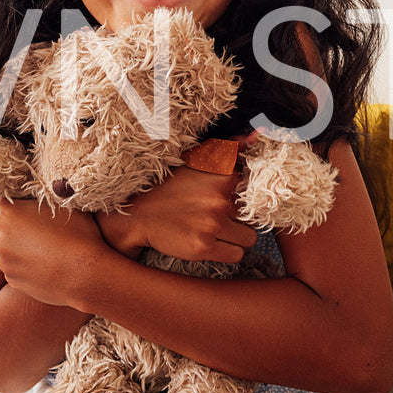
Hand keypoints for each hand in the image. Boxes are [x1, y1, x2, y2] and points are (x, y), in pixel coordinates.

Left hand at [0, 199, 107, 309]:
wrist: (87, 276)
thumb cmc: (78, 236)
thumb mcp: (63, 204)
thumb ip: (44, 199)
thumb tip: (42, 198)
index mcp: (6, 213)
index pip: (10, 200)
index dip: (27, 203)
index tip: (43, 209)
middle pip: (7, 225)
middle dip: (23, 225)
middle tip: (48, 229)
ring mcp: (4, 262)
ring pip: (12, 248)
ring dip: (25, 246)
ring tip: (51, 249)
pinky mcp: (13, 280)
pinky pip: (18, 267)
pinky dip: (29, 265)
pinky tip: (49, 264)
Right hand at [97, 164, 258, 263]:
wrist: (135, 214)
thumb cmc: (168, 186)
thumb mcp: (195, 159)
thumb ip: (229, 148)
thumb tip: (256, 137)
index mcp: (222, 175)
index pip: (257, 189)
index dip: (246, 195)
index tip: (233, 197)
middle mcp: (220, 199)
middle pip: (253, 215)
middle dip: (239, 217)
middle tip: (217, 215)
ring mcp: (212, 225)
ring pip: (249, 238)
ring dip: (237, 237)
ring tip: (217, 231)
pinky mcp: (203, 248)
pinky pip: (236, 255)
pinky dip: (227, 252)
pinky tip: (211, 242)